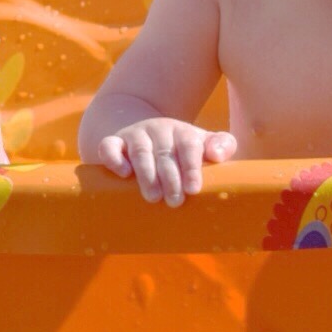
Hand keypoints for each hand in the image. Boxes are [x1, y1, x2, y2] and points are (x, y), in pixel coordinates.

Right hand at [96, 119, 235, 206]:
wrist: (146, 133)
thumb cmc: (182, 149)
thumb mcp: (203, 144)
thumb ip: (222, 145)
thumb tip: (217, 155)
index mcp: (182, 131)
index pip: (189, 144)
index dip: (191, 167)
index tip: (194, 189)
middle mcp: (158, 129)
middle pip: (164, 152)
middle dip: (170, 177)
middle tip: (175, 201)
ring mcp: (134, 135)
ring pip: (139, 150)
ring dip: (146, 173)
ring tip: (153, 197)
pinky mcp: (114, 142)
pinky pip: (109, 146)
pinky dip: (114, 158)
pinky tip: (123, 173)